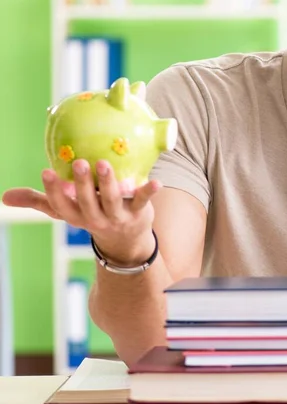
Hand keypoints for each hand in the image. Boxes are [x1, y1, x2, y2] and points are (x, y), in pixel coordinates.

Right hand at [2, 159, 160, 265]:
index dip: (53, 191)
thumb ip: (40, 202)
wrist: (126, 241)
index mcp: (77, 216)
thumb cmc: (92, 216)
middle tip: (78, 163)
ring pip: (113, 201)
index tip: (46, 171)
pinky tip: (155, 181)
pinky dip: (149, 192)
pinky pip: (143, 201)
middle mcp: (96, 218)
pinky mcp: (139, 213)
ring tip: (105, 164)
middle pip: (88, 202)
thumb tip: (5, 197)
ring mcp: (118, 217)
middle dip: (82, 184)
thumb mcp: (67, 212)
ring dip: (109, 184)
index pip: (61, 206)